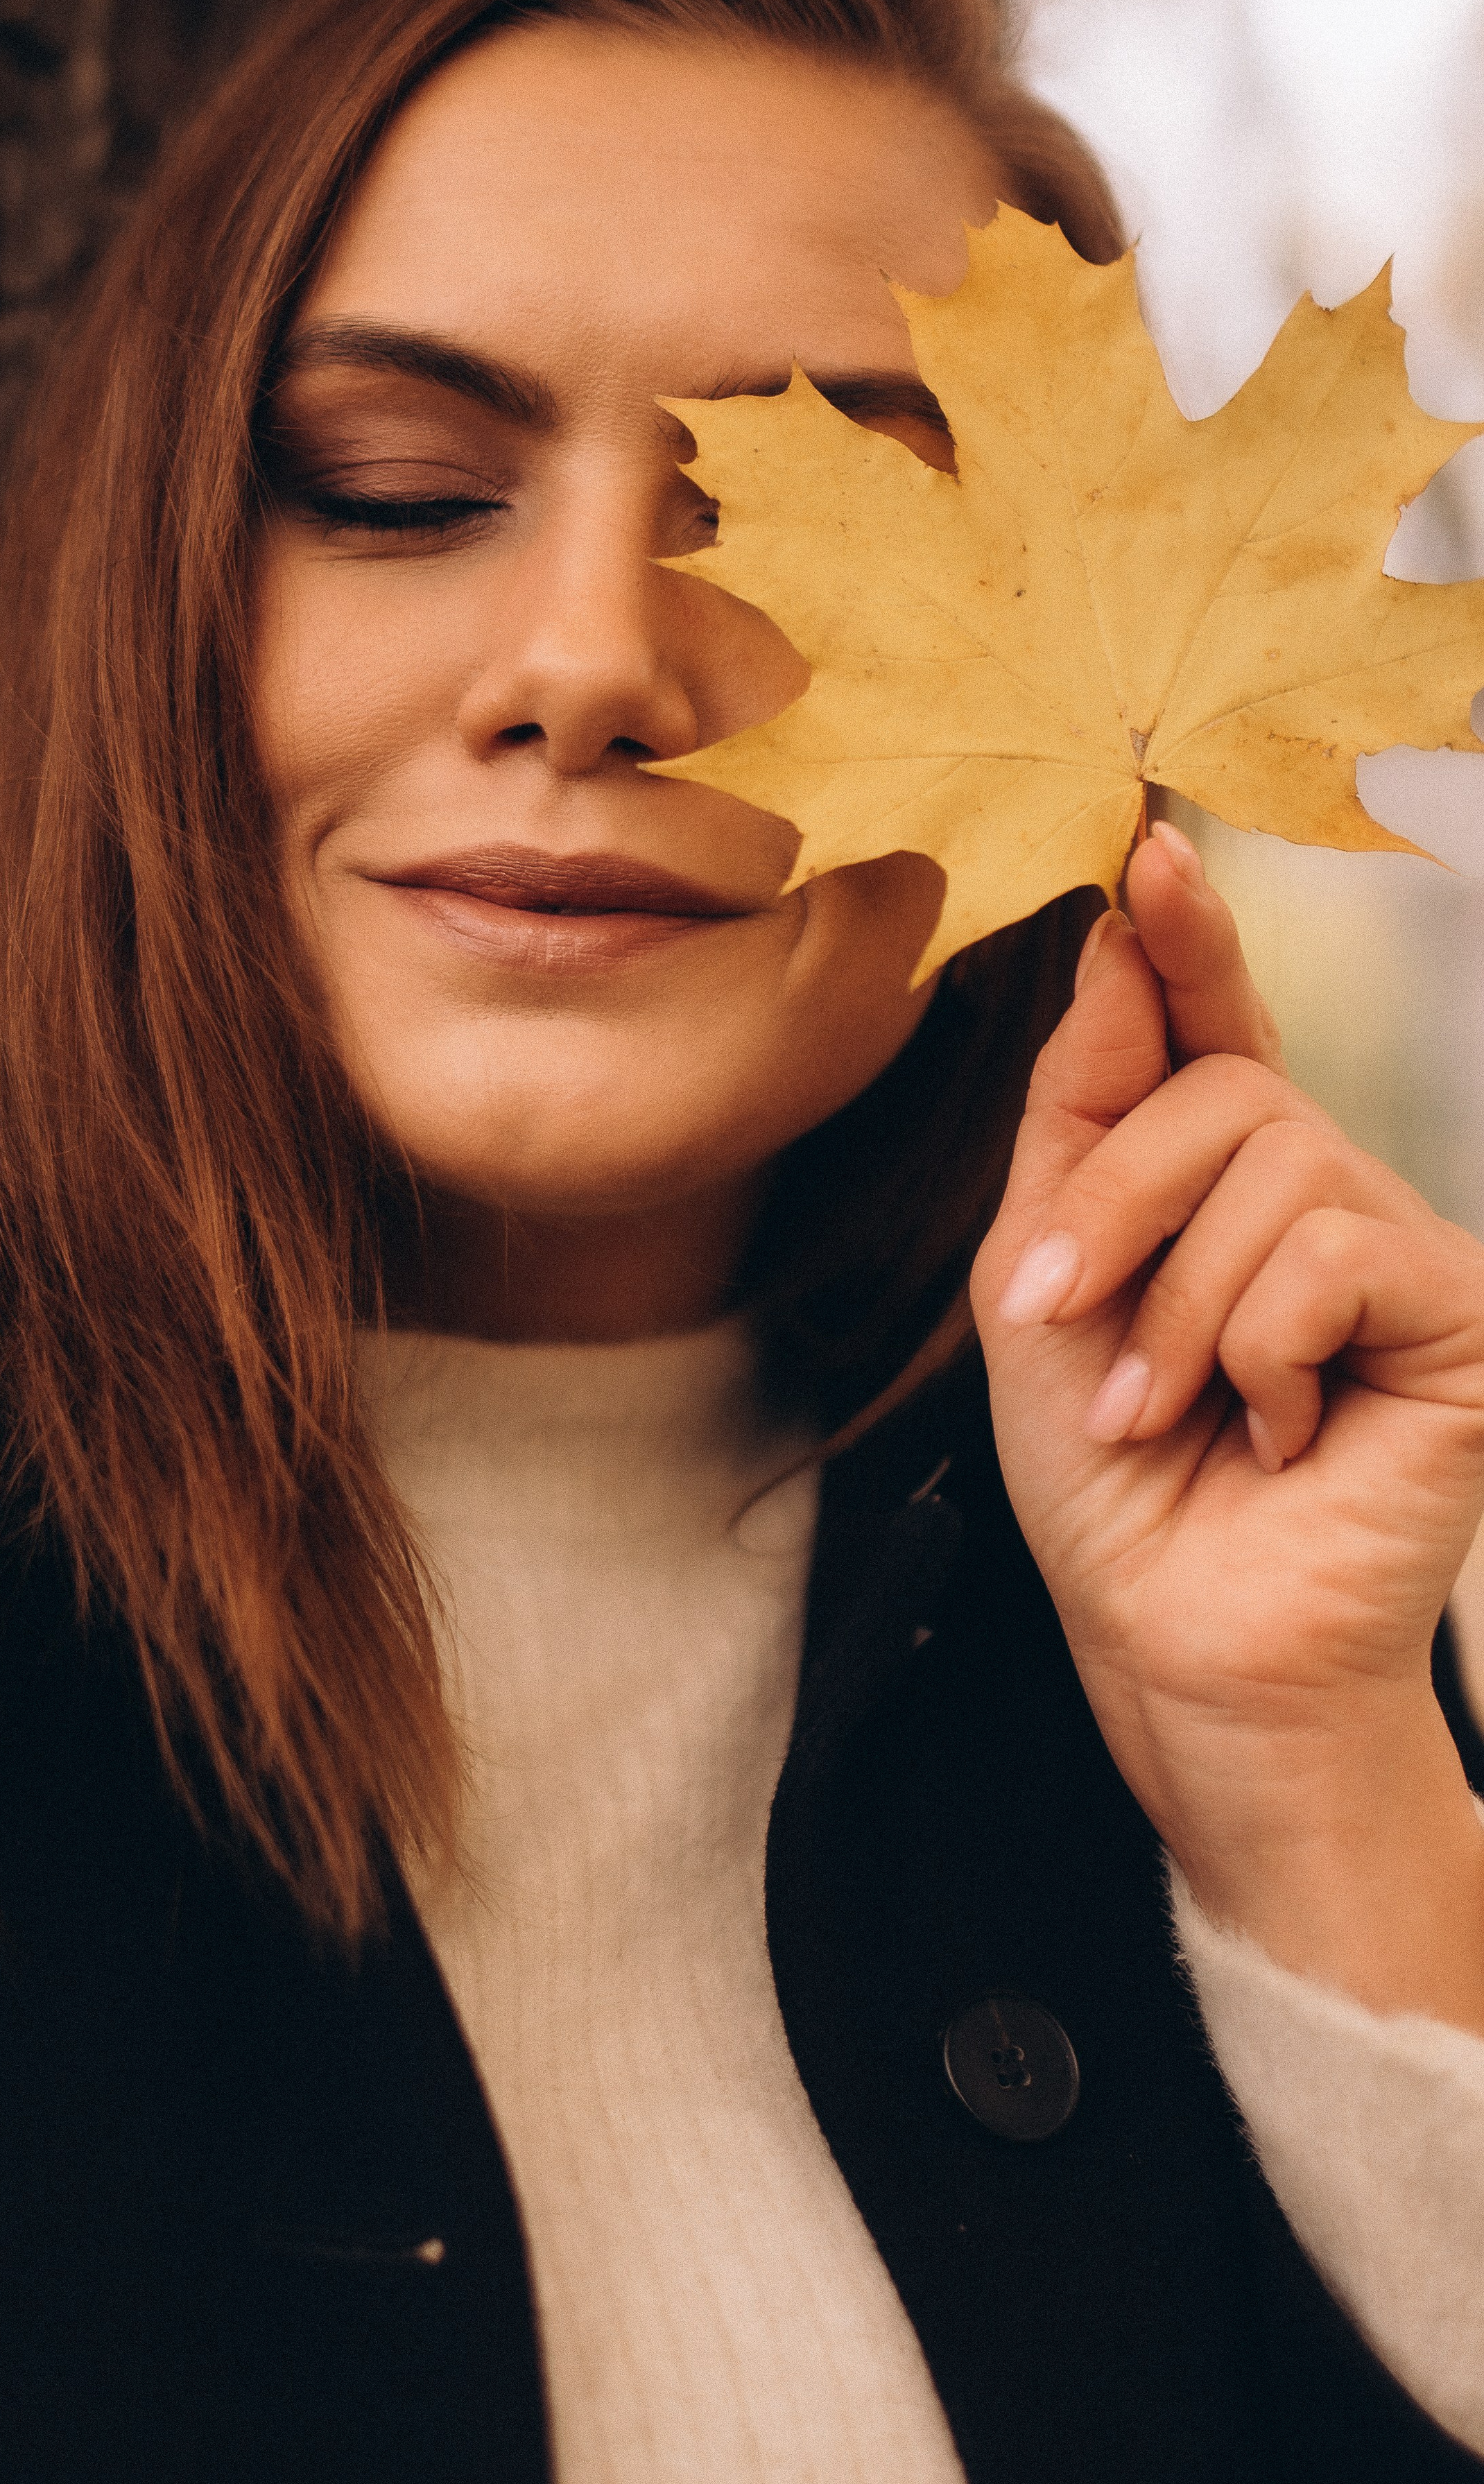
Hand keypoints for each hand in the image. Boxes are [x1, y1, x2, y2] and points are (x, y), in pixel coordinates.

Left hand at [972, 822, 1483, 2029]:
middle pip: (1221, 1091)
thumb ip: (1081, 1117)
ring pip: (1274, 1170)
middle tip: (1062, 1321)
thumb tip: (1114, 949)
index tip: (1146, 849)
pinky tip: (1277, 1429)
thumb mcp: (1043, 1279)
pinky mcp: (1460, 1313)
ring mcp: (1399, 1248)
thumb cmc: (1109, 1477)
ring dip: (1177, 1308)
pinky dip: (1261, 1347)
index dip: (1186, 937)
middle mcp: (1321, 1194)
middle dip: (1112, 1207)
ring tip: (1171, 1411)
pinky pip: (1336, 1251)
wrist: (1177, 1637)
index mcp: (1218, 1182)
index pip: (1214, 1025)